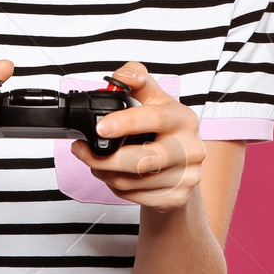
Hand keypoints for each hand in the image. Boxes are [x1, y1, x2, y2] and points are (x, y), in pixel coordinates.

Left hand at [67, 62, 202, 212]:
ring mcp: (187, 176)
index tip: (100, 128)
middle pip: (141, 160)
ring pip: (133, 181)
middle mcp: (191, 148)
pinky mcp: (178, 198)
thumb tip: (121, 76)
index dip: (126, 123)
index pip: (155, 119)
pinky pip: (135, 196)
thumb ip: (137, 79)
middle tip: (81, 151)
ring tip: (96, 163)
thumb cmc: (165, 128)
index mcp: (184, 119)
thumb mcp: (154, 98)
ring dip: (105, 173)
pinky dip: (117, 188)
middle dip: (102, 159)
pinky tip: (115, 176)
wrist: (184, 165)